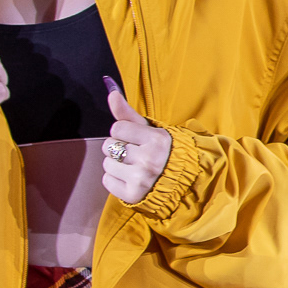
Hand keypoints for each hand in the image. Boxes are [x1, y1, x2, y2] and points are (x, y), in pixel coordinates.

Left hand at [102, 80, 171, 203]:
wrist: (181, 181)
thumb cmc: (162, 151)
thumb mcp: (150, 129)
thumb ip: (127, 112)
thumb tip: (110, 92)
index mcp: (155, 140)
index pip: (117, 128)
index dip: (123, 132)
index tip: (135, 138)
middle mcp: (148, 159)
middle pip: (109, 146)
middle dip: (118, 147)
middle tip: (135, 153)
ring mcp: (140, 179)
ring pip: (106, 164)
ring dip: (116, 164)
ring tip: (133, 166)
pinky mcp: (132, 195)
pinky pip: (107, 181)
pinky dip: (114, 180)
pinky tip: (129, 178)